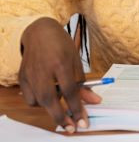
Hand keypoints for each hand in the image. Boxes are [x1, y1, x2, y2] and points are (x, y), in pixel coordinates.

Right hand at [19, 17, 100, 132]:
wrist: (40, 32)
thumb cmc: (62, 46)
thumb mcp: (76, 61)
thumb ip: (83, 83)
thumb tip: (94, 101)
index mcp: (61, 63)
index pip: (70, 90)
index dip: (77, 107)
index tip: (83, 121)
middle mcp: (43, 70)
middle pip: (50, 99)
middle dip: (61, 117)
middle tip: (71, 128)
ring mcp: (30, 74)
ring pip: (39, 101)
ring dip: (51, 108)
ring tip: (61, 107)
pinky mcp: (21, 77)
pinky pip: (30, 98)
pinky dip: (39, 102)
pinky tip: (48, 96)